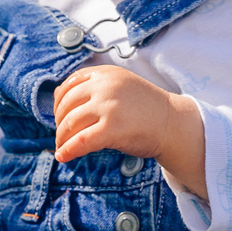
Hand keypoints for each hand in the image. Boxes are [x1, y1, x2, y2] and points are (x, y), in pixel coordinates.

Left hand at [52, 66, 204, 189]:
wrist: (173, 123)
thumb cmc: (146, 108)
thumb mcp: (120, 85)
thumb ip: (95, 87)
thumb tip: (58, 96)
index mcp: (105, 74)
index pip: (69, 84)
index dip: (58, 102)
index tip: (58, 115)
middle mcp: (104, 86)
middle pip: (66, 105)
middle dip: (59, 123)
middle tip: (60, 136)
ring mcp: (108, 107)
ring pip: (70, 123)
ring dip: (61, 138)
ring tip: (61, 148)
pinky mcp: (112, 128)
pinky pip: (81, 141)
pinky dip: (68, 150)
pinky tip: (63, 157)